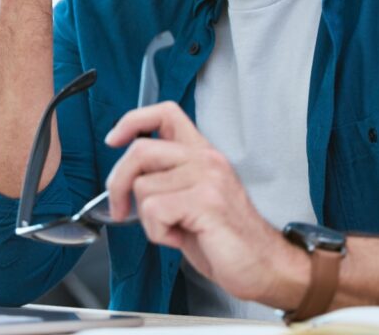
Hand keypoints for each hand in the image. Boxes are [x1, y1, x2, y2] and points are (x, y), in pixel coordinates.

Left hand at [104, 102, 309, 306]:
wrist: (263, 266)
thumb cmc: (226, 240)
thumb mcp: (193, 199)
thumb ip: (166, 180)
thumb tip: (125, 180)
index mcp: (202, 154)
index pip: (165, 113)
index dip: (132, 120)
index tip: (114, 140)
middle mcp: (206, 159)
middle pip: (141, 149)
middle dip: (118, 183)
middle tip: (120, 209)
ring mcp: (207, 177)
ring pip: (143, 186)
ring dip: (147, 218)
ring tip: (174, 229)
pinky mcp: (206, 201)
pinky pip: (154, 210)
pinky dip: (157, 232)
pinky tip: (180, 238)